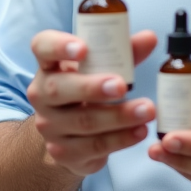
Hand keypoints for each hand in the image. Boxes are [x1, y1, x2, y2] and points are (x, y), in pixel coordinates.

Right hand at [27, 28, 157, 175]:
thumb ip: (124, 53)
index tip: (83, 49)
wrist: (72, 135)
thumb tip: (149, 38)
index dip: (59, 46)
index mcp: (49, 64)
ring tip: (148, 110)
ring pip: (83, 121)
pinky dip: (121, 139)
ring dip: (118, 116)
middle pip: (58, 89)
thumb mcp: (102, 68)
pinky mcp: (63, 152)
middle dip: (92, 88)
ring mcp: (49, 126)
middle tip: (122, 86)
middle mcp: (41, 94)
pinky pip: (94, 146)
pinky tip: (140, 131)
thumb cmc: (88, 90)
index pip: (43, 47)